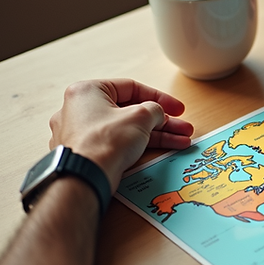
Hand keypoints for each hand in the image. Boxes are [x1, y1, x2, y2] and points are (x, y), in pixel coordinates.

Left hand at [48, 79, 193, 190]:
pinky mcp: (88, 152)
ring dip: (157, 134)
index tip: (178, 109)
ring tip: (181, 141)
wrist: (85, 176)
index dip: (160, 98)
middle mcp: (81, 109)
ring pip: (127, 128)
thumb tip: (157, 113)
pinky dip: (140, 145)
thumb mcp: (141, 116)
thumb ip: (154, 109)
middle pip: (131, 110)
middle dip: (162, 121)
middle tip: (182, 127)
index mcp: (88, 91)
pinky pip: (118, 143)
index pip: (131, 88)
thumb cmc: (106, 140)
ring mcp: (82, 132)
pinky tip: (164, 149)